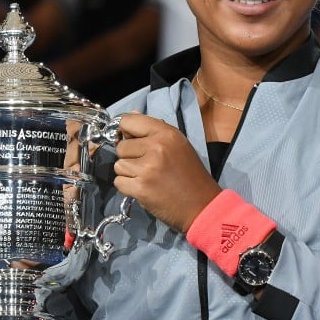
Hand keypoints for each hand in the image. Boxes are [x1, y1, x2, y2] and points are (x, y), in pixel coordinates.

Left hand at [113, 112, 220, 232]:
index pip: (128, 121)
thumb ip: (154, 130)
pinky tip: (144, 188)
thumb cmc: (190, 174)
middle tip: (147, 165)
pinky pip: (118, 182)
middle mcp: (156, 147)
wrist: (201, 205)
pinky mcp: (140, 188)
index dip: (125, 131)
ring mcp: (147, 168)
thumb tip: (131, 115)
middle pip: (121, 146)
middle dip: (129, 156)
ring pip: (118, 165)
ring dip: (128, 173)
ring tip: (147, 178)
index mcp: (166, 133)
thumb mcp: (178, 144)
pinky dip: (127, 187)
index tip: (130, 140)